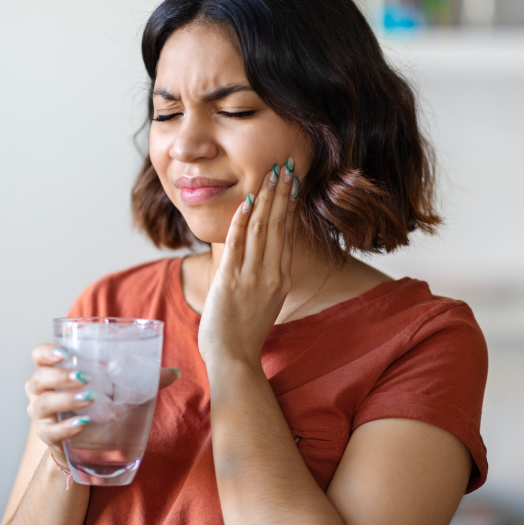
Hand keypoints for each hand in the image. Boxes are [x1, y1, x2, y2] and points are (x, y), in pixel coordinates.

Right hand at [24, 344, 180, 464]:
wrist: (86, 443)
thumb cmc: (99, 404)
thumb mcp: (116, 386)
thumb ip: (142, 378)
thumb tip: (175, 373)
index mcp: (54, 370)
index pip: (38, 355)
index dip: (47, 352)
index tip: (65, 352)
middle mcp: (41, 391)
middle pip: (39, 378)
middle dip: (60, 376)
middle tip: (84, 377)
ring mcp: (42, 415)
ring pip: (43, 404)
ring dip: (66, 400)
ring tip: (90, 398)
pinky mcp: (48, 437)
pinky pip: (52, 431)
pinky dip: (67, 427)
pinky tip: (83, 424)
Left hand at [198, 158, 298, 366]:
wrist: (234, 359)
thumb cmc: (244, 333)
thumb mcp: (264, 301)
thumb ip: (266, 276)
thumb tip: (264, 256)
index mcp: (281, 278)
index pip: (286, 233)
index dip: (289, 205)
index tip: (292, 181)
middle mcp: (271, 274)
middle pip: (278, 224)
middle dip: (282, 192)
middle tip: (285, 165)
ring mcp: (252, 277)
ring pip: (261, 228)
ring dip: (266, 198)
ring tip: (270, 173)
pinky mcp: (231, 281)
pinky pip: (238, 244)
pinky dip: (242, 220)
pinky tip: (247, 200)